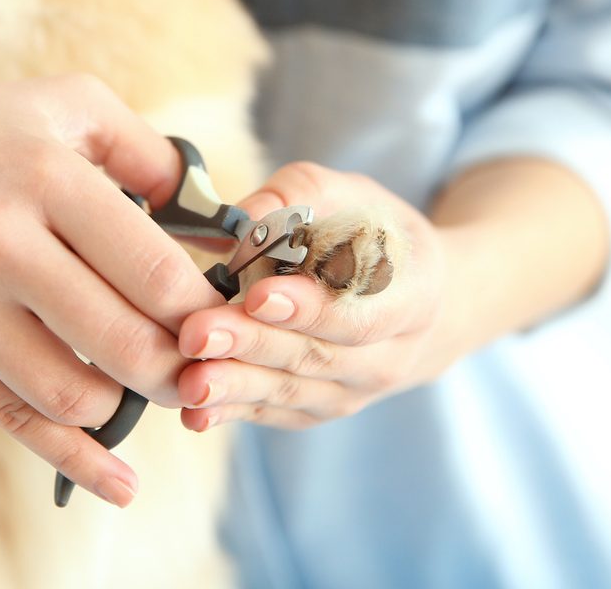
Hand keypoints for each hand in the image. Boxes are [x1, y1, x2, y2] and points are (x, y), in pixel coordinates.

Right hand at [0, 61, 221, 504]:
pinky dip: (71, 454)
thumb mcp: (72, 106)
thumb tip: (216, 224)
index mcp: (48, 177)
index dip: (203, 311)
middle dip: (178, 369)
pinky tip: (116, 478)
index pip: (153, 271)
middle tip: (199, 367)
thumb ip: (151, 155)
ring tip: (145, 385)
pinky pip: (10, 413)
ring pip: (69, 392)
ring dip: (127, 405)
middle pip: (122, 341)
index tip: (221, 320)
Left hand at [176, 162, 456, 429]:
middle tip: (197, 333)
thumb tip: (243, 217)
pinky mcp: (319, 410)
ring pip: (291, 392)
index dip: (308, 309)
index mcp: (413, 295)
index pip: (359, 312)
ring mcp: (355, 391)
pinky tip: (194, 413)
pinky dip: (234, 413)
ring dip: (236, 387)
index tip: (256, 296)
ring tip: (189, 381)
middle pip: (315, 356)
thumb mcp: (351, 196)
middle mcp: (390, 356)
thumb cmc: (377, 234)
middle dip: (252, 344)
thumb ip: (299, 197)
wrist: (421, 301)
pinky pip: (275, 414)